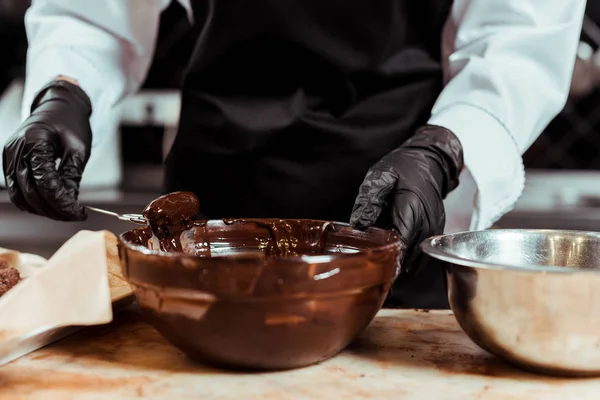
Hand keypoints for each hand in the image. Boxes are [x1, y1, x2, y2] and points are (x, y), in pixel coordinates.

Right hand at [2, 79, 91, 220]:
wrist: (58, 105)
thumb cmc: (70, 123)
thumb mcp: (78, 148)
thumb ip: (72, 175)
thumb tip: (69, 202)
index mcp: (35, 142)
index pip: (46, 184)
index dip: (63, 203)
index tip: (81, 212)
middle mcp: (16, 150)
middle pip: (31, 193)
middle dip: (54, 210)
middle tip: (74, 215)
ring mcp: (9, 155)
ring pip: (20, 195)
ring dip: (41, 209)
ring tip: (63, 212)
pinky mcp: (9, 161)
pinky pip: (15, 188)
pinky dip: (31, 200)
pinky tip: (50, 205)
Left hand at [350, 125, 463, 274]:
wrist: (430, 161)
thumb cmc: (404, 167)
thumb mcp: (382, 176)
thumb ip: (370, 200)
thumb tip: (358, 224)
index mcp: (412, 211)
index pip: (401, 246)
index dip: (386, 258)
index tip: (371, 264)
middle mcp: (427, 224)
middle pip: (409, 258)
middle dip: (391, 264)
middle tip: (371, 266)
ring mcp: (434, 230)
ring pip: (417, 260)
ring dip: (400, 263)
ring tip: (382, 261)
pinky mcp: (436, 232)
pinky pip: (423, 254)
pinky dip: (409, 257)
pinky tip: (395, 252)